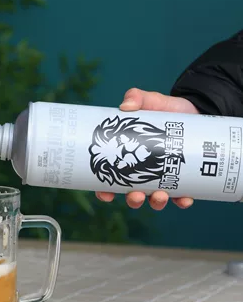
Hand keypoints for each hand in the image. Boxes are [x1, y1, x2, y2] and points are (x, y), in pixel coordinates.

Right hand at [96, 88, 198, 210]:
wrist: (196, 112)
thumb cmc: (167, 111)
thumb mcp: (152, 102)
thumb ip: (137, 98)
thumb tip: (126, 106)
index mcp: (129, 160)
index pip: (112, 180)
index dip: (105, 191)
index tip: (105, 194)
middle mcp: (145, 174)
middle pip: (133, 196)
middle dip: (133, 200)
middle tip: (136, 195)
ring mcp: (164, 180)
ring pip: (156, 200)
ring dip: (156, 202)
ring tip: (160, 195)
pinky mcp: (184, 180)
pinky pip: (182, 197)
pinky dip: (182, 201)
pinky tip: (185, 199)